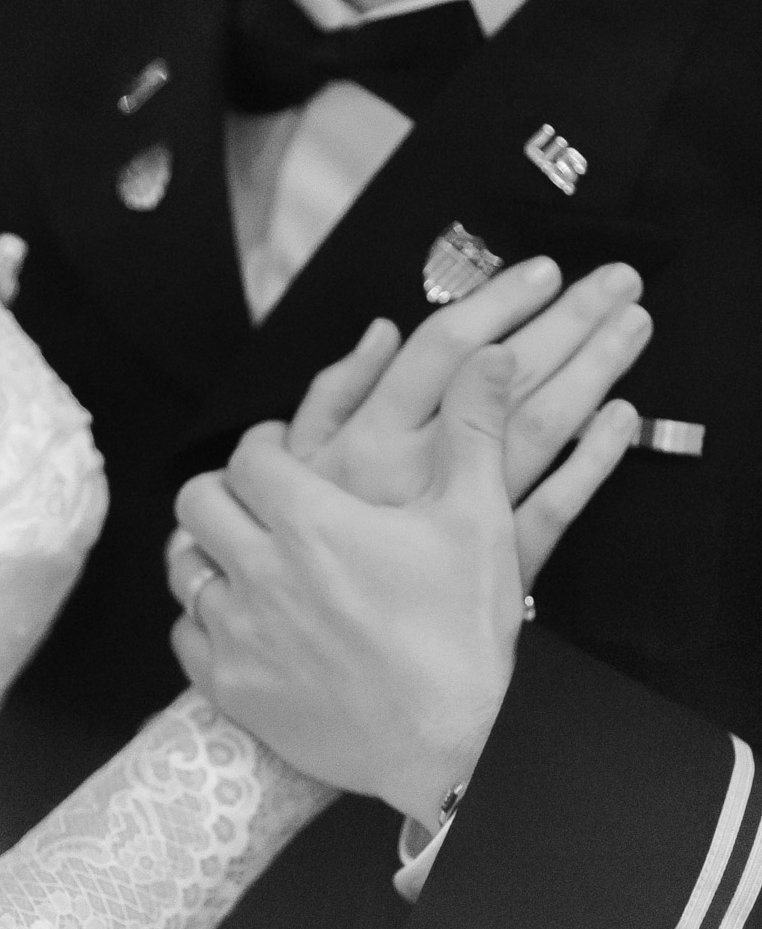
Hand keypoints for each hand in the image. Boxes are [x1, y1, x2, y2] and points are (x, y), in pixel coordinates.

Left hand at [170, 350, 525, 832]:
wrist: (451, 750)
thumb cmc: (466, 634)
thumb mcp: (478, 523)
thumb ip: (473, 430)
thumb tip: (488, 358)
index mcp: (312, 521)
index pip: (250, 455)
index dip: (265, 448)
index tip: (284, 458)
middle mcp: (261, 571)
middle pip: (199, 501)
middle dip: (227, 492)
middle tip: (260, 504)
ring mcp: (239, 634)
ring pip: (186, 567)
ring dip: (211, 553)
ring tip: (249, 558)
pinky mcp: (232, 689)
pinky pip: (185, 636)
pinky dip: (206, 621)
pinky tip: (244, 621)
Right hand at [288, 258, 647, 587]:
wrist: (334, 656)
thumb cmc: (308, 551)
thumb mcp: (295, 467)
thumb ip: (331, 396)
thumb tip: (381, 332)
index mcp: (369, 435)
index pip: (441, 347)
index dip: (496, 303)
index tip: (543, 272)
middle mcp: (420, 468)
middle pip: (506, 377)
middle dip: (567, 320)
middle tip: (618, 281)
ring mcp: (462, 516)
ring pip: (539, 428)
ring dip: (593, 372)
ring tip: (632, 327)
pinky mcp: (498, 563)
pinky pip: (555, 507)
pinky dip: (593, 461)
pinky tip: (621, 419)